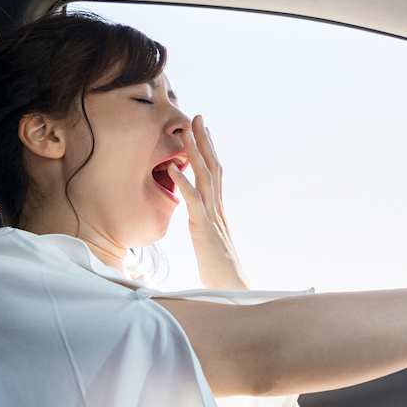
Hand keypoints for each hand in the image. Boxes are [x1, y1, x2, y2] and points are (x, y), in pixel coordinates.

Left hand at [166, 114, 248, 289]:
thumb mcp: (211, 243)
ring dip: (195, 153)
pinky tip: (173, 168)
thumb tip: (201, 221)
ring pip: (205, 178)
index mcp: (218, 210)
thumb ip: (207, 228)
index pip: (215, 174)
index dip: (210, 151)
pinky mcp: (204, 228)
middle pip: (213, 167)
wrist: (233, 289)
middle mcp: (218, 208)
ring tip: (186, 132)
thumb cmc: (220, 271)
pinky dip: (183, 183)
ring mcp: (212, 217)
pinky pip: (193, 201)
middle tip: (198, 117)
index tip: (203, 131)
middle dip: (205, 141)